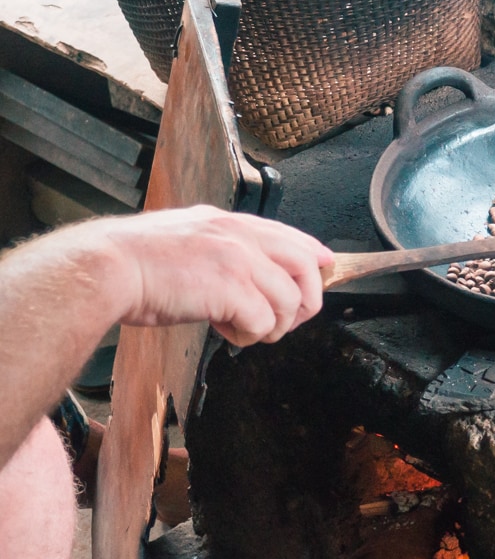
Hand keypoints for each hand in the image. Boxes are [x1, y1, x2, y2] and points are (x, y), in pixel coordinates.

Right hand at [100, 205, 333, 346]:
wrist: (106, 268)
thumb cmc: (135, 263)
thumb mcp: (186, 242)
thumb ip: (220, 250)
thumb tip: (247, 276)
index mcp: (227, 222)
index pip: (289, 234)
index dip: (313, 254)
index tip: (325, 266)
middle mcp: (238, 235)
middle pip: (306, 264)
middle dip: (308, 298)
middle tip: (290, 320)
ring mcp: (237, 259)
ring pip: (290, 299)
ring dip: (275, 325)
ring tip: (247, 331)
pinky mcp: (230, 288)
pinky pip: (264, 321)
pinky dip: (252, 336)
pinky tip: (229, 333)